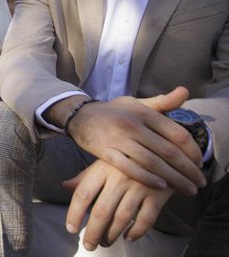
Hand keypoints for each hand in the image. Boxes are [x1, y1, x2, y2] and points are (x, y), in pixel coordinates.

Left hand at [63, 159, 174, 250]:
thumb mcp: (104, 160)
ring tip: (105, 242)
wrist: (162, 149)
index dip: (75, 213)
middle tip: (88, 245)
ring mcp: (140, 186)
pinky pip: (146, 219)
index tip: (71, 229)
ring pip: (122, 217)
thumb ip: (85, 175)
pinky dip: (137, 231)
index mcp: (102, 168)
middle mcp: (119, 177)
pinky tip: (128, 237)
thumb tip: (64, 186)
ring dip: (112, 234)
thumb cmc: (126, 157)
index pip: (83, 193)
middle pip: (102, 210)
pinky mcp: (158, 194)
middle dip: (93, 232)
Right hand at [68, 87, 204, 193]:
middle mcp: (132, 125)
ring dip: (173, 178)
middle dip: (187, 170)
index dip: (192, 151)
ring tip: (186, 189)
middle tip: (199, 182)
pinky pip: (129, 168)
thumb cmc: (113, 111)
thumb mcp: (136, 103)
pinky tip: (161, 186)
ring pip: (152, 162)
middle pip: (167, 151)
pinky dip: (147, 178)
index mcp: (143, 113)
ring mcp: (118, 139)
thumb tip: (185, 91)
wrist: (80, 116)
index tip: (199, 163)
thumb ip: (162, 102)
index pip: (176, 133)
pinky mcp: (105, 152)